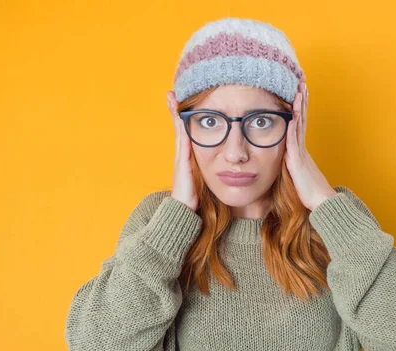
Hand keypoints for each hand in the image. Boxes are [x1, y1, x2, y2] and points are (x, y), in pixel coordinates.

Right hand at [167, 91, 198, 212]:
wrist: (184, 211)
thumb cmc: (195, 198)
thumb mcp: (203, 179)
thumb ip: (209, 169)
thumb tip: (223, 162)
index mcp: (187, 157)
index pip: (185, 132)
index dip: (183, 118)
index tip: (181, 103)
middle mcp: (182, 154)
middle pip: (179, 127)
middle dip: (175, 110)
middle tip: (172, 92)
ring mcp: (180, 157)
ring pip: (179, 130)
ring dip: (175, 114)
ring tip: (172, 97)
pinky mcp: (182, 162)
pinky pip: (182, 141)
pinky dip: (181, 128)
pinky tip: (182, 117)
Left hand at [284, 82, 336, 210]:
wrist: (322, 202)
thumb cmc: (311, 193)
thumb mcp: (298, 176)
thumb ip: (293, 168)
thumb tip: (288, 164)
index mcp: (301, 151)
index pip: (300, 125)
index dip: (300, 109)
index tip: (299, 94)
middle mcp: (302, 149)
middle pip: (302, 120)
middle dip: (302, 102)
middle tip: (302, 84)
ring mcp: (301, 154)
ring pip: (299, 126)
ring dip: (299, 108)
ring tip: (299, 92)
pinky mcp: (298, 162)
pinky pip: (294, 142)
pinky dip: (293, 128)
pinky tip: (292, 116)